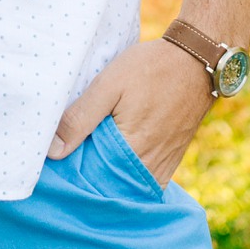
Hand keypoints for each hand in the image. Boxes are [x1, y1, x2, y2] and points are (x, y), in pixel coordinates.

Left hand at [47, 37, 213, 185]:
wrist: (195, 61)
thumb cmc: (150, 69)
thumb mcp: (108, 85)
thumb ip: (80, 118)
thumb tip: (54, 151)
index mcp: (132, 150)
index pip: (94, 181)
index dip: (73, 176)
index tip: (56, 169)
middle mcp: (150, 165)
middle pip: (112, 187)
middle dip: (89, 180)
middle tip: (66, 165)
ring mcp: (164, 164)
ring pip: (129, 184)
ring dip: (108, 178)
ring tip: (86, 162)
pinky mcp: (171, 158)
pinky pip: (146, 178)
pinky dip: (127, 175)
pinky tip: (111, 161)